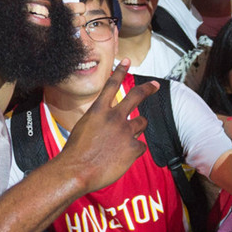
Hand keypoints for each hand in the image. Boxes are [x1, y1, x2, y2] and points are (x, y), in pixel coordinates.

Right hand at [60, 61, 158, 192]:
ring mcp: (126, 132)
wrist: (77, 170)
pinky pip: (140, 146)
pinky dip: (134, 151)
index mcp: (98, 110)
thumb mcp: (84, 127)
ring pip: (141, 123)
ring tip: (125, 139)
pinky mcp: (133, 148)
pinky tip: (122, 158)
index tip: (127, 61)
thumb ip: (99, 120)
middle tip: (155, 85)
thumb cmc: (75, 152)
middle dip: (148, 88)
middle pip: (136, 96)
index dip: (121, 71)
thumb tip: (111, 122)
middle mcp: (114, 117)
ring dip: (137, 128)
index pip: (112, 85)